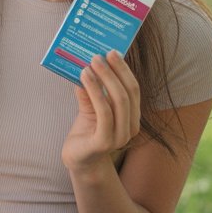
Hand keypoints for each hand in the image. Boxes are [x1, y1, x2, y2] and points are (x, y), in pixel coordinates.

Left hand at [62, 51, 140, 173]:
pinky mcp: (104, 143)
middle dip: (114, 71)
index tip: (112, 52)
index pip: (133, 89)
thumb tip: (87, 64)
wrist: (78, 159)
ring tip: (89, 64)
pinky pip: (104, 113)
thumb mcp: (90, 106)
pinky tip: (84, 79)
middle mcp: (130, 128)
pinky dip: (95, 92)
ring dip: (104, 78)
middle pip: (128, 93)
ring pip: (118, 101)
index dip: (124, 69)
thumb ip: (91, 90)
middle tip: (99, 55)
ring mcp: (119, 137)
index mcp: (132, 117)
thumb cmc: (86, 131)